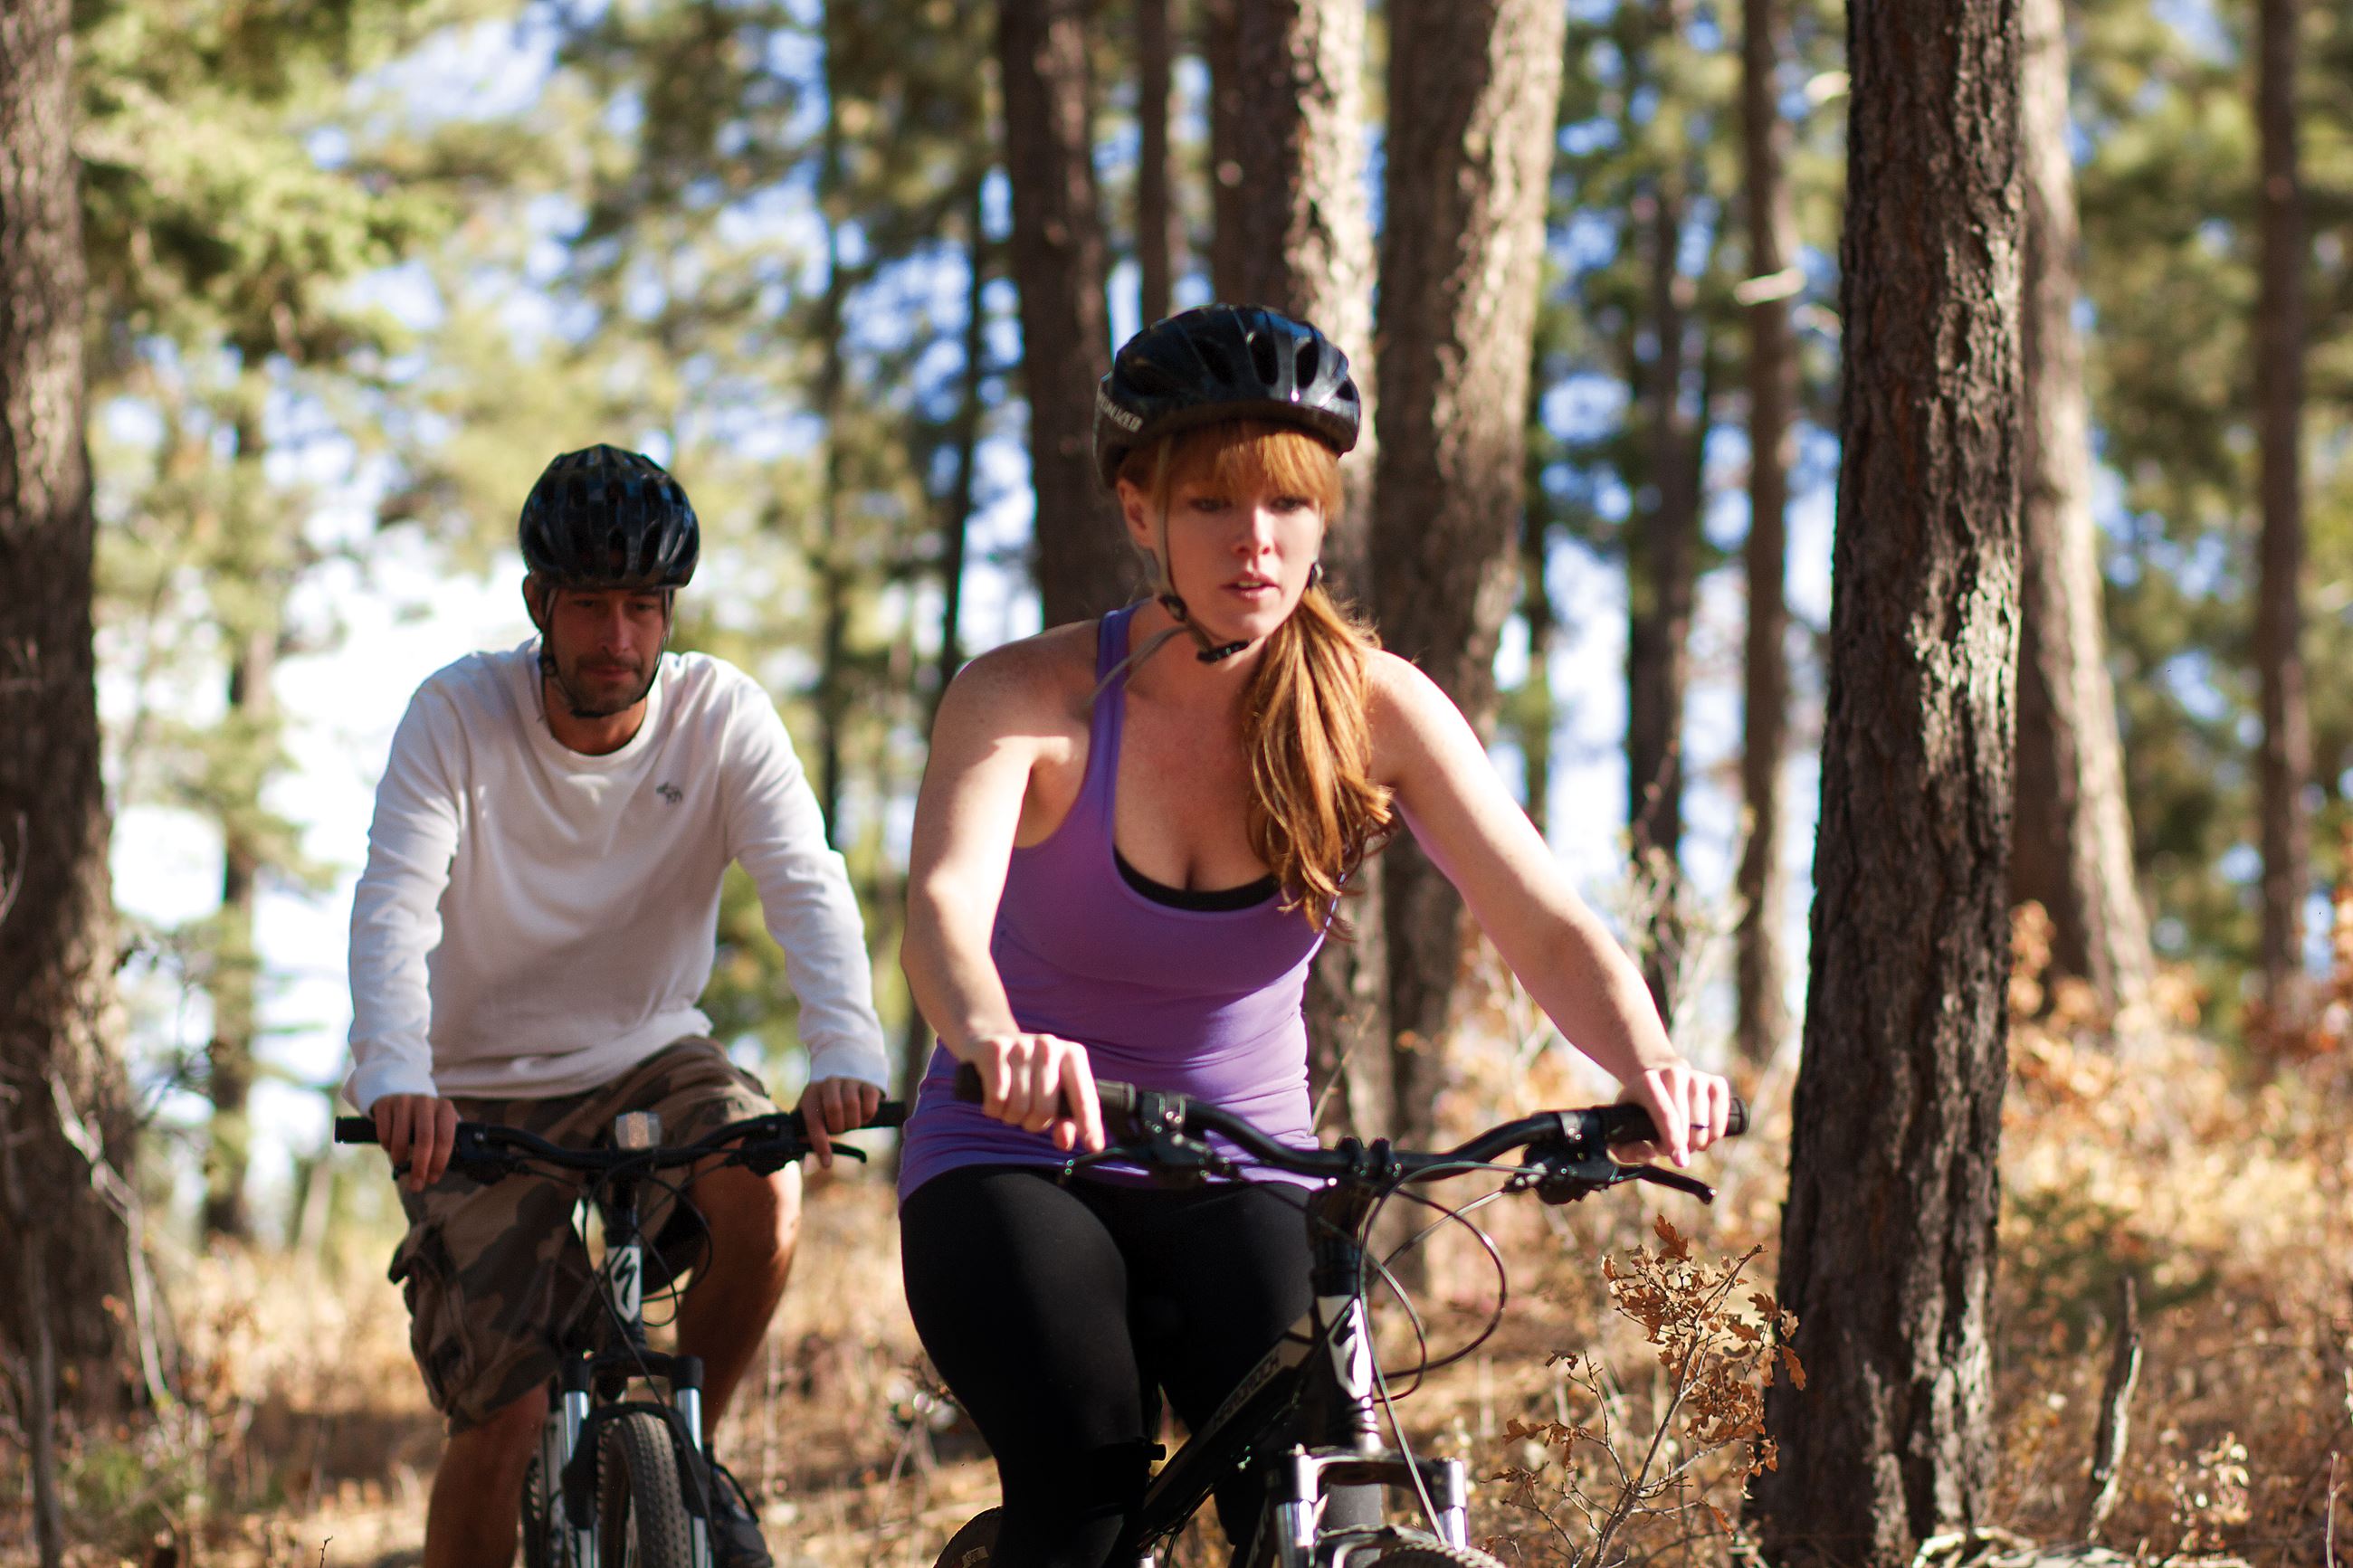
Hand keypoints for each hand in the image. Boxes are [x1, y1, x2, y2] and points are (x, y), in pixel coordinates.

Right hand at [373, 1094, 459, 1192]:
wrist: (402, 1100)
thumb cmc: (425, 1121)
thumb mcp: (438, 1126)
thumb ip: (442, 1145)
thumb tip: (435, 1174)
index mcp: (445, 1108)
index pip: (445, 1138)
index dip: (439, 1161)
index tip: (433, 1179)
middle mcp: (426, 1101)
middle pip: (424, 1139)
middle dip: (420, 1167)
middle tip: (416, 1185)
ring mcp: (404, 1100)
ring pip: (401, 1138)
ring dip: (399, 1158)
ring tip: (400, 1164)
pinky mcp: (385, 1103)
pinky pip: (384, 1132)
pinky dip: (386, 1146)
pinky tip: (390, 1147)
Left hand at [797, 1076, 883, 1168]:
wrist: (846, 1090)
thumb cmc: (826, 1111)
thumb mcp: (813, 1119)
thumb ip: (805, 1135)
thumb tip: (800, 1152)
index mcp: (811, 1093)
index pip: (813, 1118)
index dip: (820, 1142)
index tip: (827, 1163)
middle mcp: (829, 1083)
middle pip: (834, 1108)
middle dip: (838, 1127)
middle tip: (840, 1130)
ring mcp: (849, 1082)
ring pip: (852, 1105)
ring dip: (853, 1122)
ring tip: (851, 1123)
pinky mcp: (867, 1085)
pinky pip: (870, 1104)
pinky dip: (868, 1116)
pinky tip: (863, 1117)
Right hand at [964, 1033, 1104, 1153]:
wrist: (988, 1038)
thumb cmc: (1028, 1073)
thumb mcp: (1052, 1091)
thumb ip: (1065, 1119)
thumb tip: (1066, 1141)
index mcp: (1072, 1055)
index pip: (1084, 1097)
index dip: (1089, 1124)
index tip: (1094, 1146)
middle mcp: (1050, 1047)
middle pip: (1045, 1110)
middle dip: (1034, 1124)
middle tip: (1027, 1118)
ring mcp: (1021, 1046)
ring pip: (1019, 1108)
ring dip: (1011, 1117)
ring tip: (1010, 1105)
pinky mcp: (995, 1050)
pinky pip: (997, 1099)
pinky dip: (994, 1109)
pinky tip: (994, 1101)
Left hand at [1612, 1061, 1733, 1168]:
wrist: (1659, 1081)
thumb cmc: (1639, 1111)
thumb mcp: (1622, 1127)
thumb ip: (1627, 1149)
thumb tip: (1651, 1157)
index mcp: (1647, 1081)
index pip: (1665, 1114)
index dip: (1674, 1140)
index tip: (1680, 1161)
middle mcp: (1674, 1073)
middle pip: (1687, 1121)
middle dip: (1683, 1145)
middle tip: (1673, 1150)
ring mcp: (1697, 1076)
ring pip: (1705, 1122)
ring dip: (1698, 1141)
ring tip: (1685, 1141)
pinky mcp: (1716, 1082)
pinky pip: (1722, 1116)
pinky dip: (1715, 1133)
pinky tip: (1703, 1135)